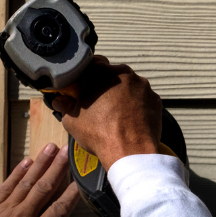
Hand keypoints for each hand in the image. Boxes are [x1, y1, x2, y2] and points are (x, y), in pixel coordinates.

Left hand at [0, 143, 80, 216]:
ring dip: (41, 163)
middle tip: (69, 151)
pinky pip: (8, 185)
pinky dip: (18, 172)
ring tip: (52, 147)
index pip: (59, 212)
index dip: (72, 196)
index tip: (81, 182)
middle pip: (44, 188)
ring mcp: (6, 210)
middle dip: (58, 168)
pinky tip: (27, 161)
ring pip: (28, 182)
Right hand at [48, 57, 162, 169]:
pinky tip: (131, 121)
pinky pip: (143, 99)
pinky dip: (138, 107)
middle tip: (101, 104)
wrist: (130, 151)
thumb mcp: (72, 120)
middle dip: (107, 87)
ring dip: (123, 96)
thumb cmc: (99, 133)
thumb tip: (59, 101)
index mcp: (101, 71)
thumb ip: (64, 106)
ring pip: (130, 87)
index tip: (86, 89)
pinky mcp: (156, 99)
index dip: (88, 77)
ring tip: (117, 115)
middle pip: (113, 75)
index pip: (92, 64)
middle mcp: (124, 73)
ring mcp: (143, 85)